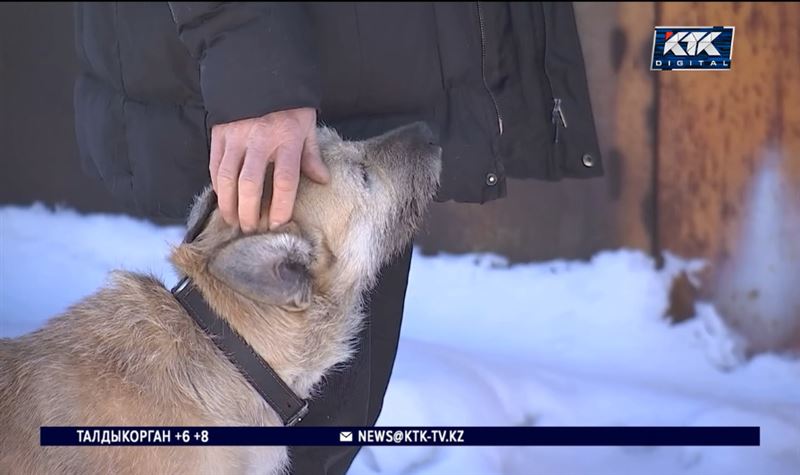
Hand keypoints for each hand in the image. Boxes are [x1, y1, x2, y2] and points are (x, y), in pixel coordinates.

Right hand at [209, 107, 329, 232]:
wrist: (261, 70)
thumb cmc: (289, 104)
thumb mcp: (306, 126)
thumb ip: (311, 155)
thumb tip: (322, 180)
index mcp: (287, 139)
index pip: (284, 180)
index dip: (280, 206)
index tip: (277, 224)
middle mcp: (260, 139)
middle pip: (250, 184)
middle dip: (249, 212)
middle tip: (251, 230)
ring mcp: (236, 136)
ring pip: (226, 177)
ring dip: (228, 204)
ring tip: (234, 221)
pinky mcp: (219, 133)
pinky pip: (214, 165)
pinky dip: (217, 186)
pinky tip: (223, 199)